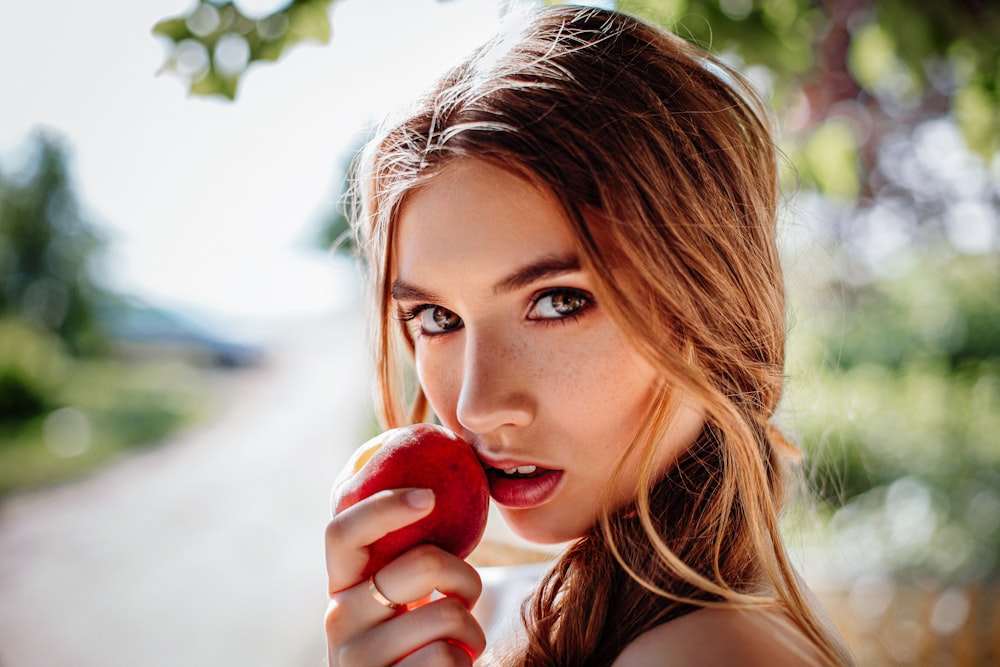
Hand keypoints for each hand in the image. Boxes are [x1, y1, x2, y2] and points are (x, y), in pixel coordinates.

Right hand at [325, 488, 485, 665]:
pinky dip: (463, 665)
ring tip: (457, 649)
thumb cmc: (415, 648)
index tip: (429, 496)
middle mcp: (338, 620)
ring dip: (471, 632)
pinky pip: (447, 658)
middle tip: (466, 599)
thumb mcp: (398, 603)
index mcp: (341, 588)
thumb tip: (434, 492)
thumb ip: (404, 561)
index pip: (341, 532)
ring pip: (446, 614)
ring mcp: (356, 659)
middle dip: (464, 577)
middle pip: (420, 563)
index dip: (383, 506)